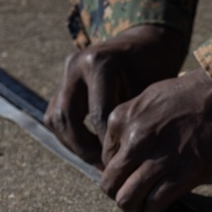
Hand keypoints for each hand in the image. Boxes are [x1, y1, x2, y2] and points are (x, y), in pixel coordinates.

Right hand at [45, 25, 187, 165]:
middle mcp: (75, 66)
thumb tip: (132, 160)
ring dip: (73, 144)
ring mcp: (65, 73)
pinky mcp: (62, 82)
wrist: (144, 42)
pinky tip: (91, 150)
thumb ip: (135, 118)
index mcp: (99, 64)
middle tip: (104, 169)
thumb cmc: (155, 68)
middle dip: (84, 149)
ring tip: (96, 162)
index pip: (98, 115)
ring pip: (56, 118)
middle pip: (67, 118)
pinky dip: (70, 135)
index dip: (108, 145)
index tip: (122, 165)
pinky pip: (57, 114)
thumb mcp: (150, 90)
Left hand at [99, 68, 211, 211]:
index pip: (105, 160)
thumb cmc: (189, 96)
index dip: (118, 173)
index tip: (131, 177)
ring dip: (135, 208)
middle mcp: (135, 141)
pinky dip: (155, 210)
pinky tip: (161, 206)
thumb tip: (126, 154)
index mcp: (121, 120)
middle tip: (133, 198)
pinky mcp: (184, 173)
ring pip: (128, 198)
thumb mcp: (146, 101)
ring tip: (144, 207)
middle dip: (119, 195)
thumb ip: (131, 126)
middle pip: (111, 184)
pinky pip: (156, 202)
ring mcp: (160, 158)